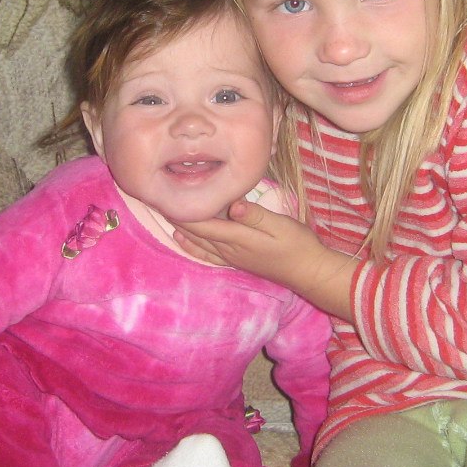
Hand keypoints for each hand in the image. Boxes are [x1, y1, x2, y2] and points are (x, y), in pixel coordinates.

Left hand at [175, 200, 356, 320]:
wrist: (309, 271)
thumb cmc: (298, 244)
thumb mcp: (281, 225)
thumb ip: (256, 215)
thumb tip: (234, 205)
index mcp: (238, 238)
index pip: (202, 224)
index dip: (182, 211)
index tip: (165, 196)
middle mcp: (229, 250)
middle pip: (195, 233)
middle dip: (177, 217)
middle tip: (157, 200)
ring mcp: (231, 258)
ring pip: (198, 243)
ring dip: (181, 229)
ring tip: (165, 215)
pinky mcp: (237, 261)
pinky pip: (206, 254)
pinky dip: (191, 246)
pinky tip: (182, 240)